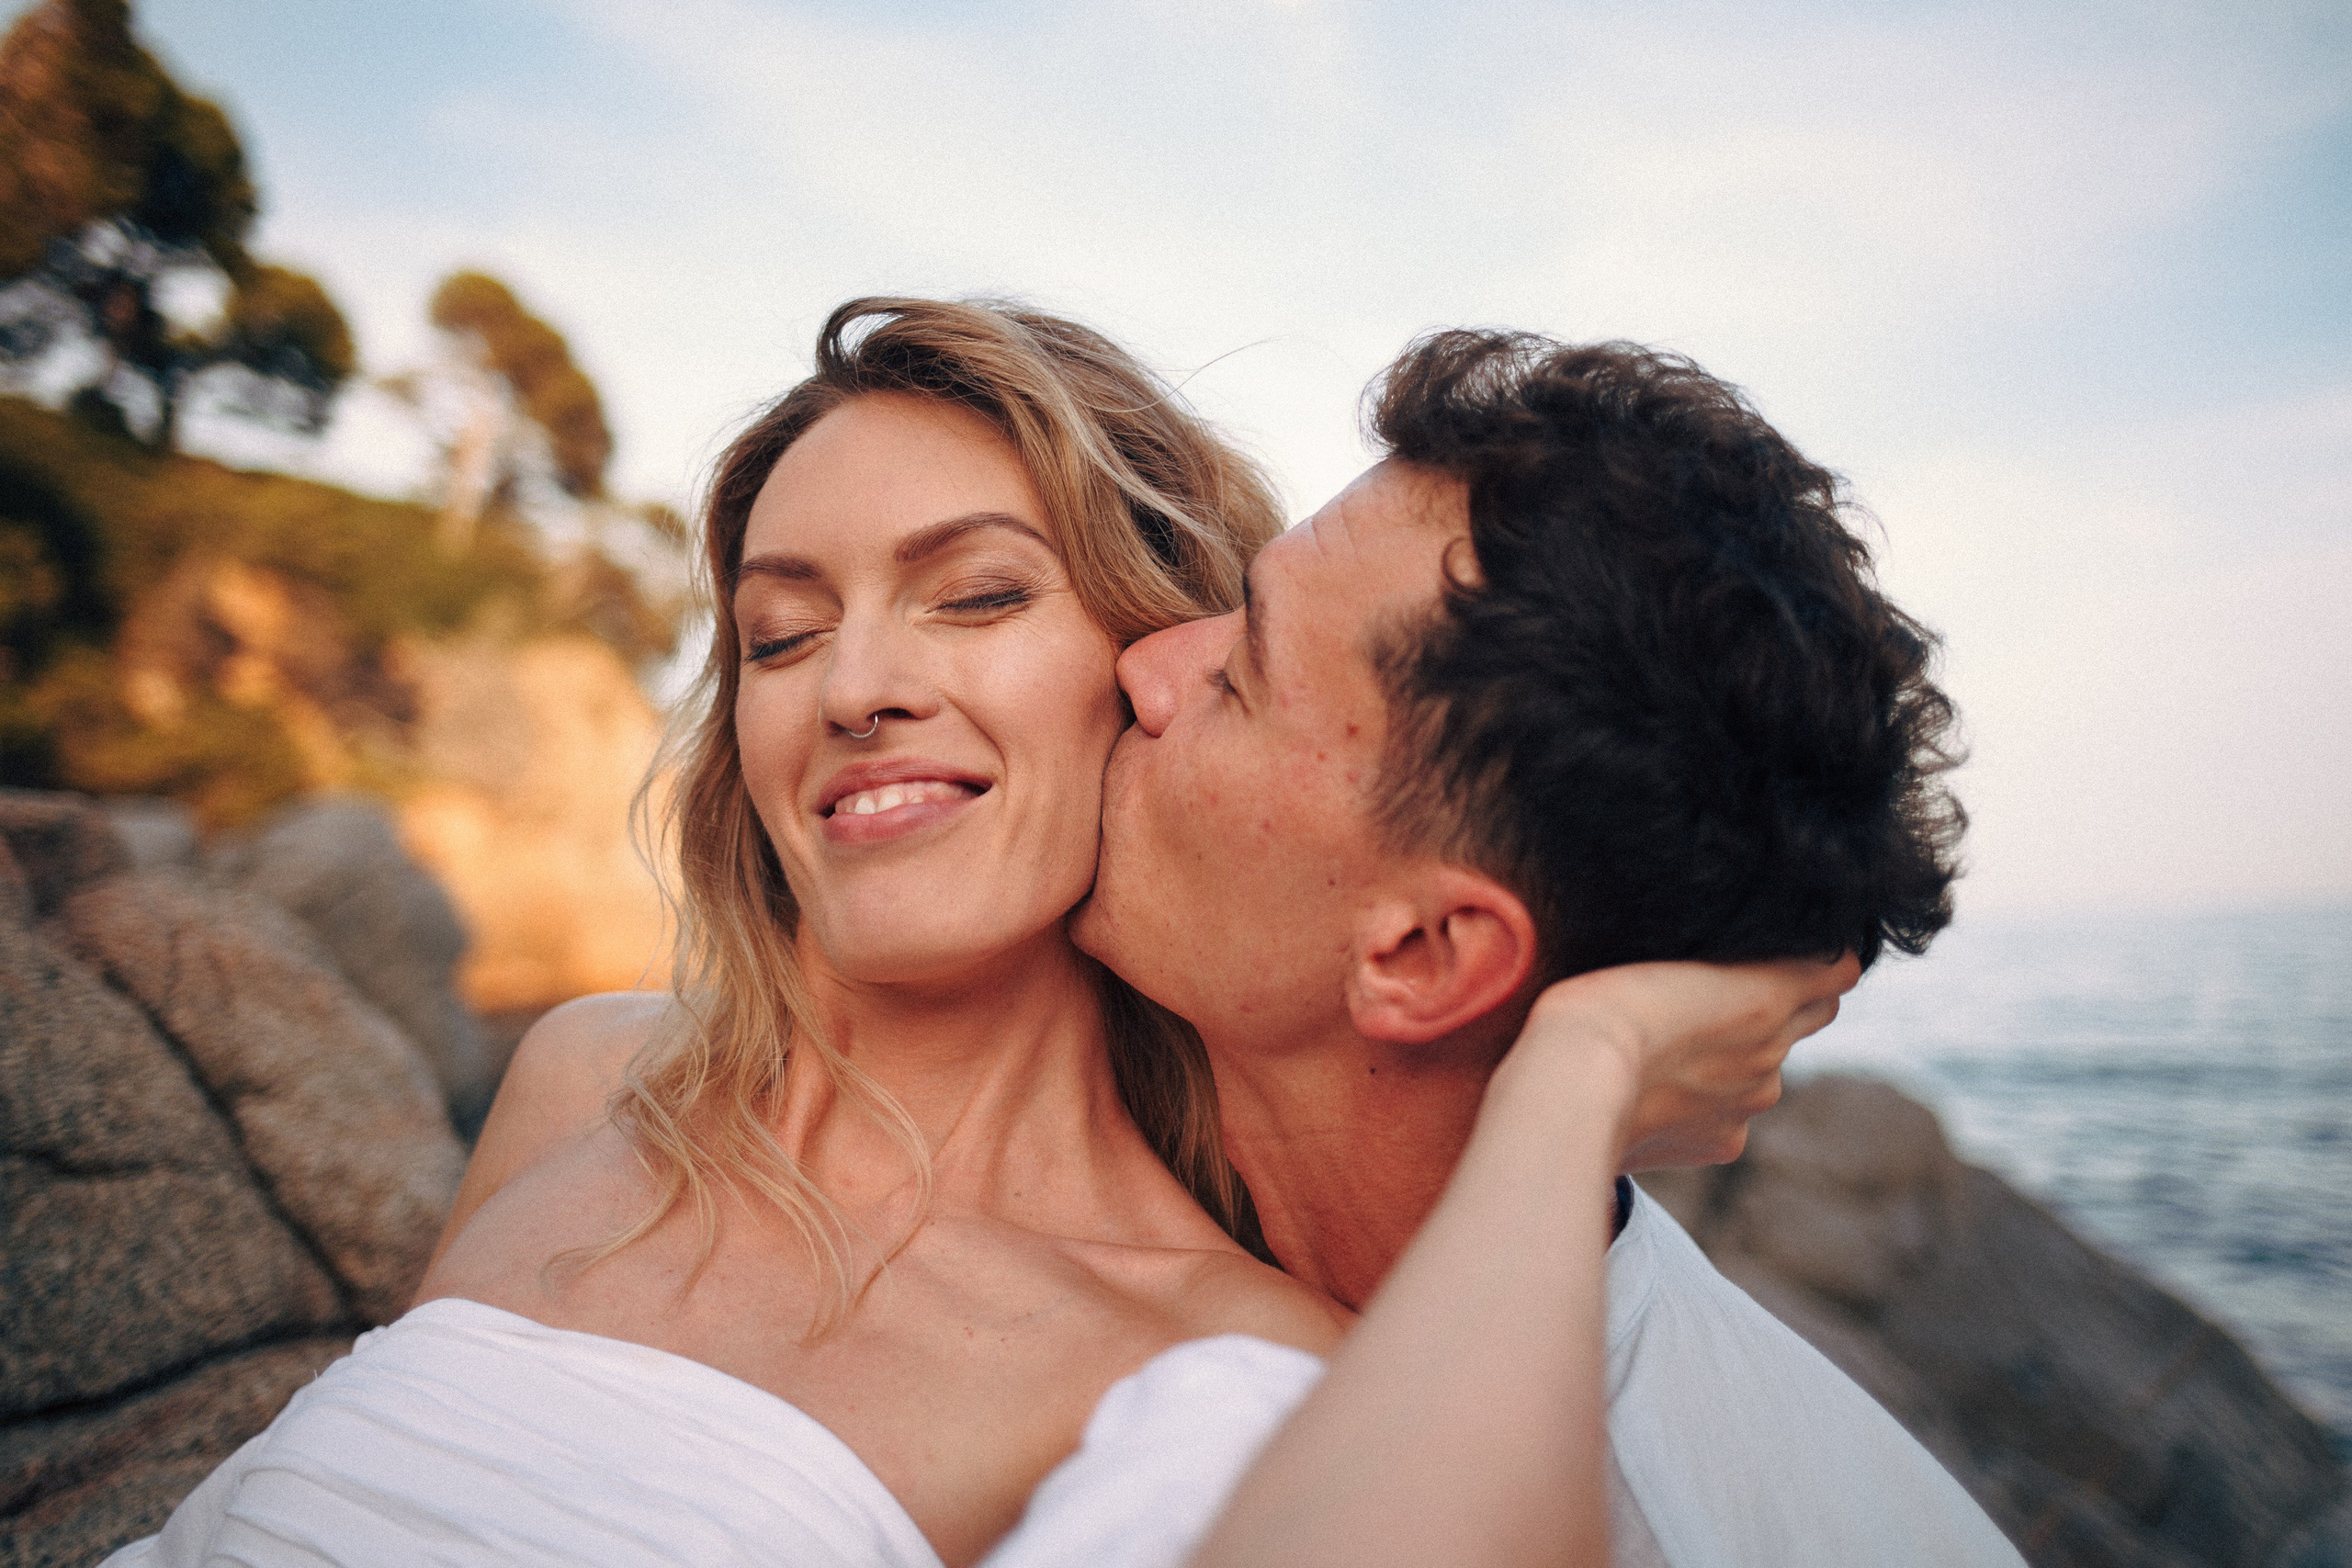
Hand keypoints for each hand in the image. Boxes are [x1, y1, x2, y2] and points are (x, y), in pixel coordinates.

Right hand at [1489, 955, 1859, 1171]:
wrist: (1574, 1085)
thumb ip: (1703, 961)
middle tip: (1720, 995)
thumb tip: (1734, 959)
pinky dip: (1700, 1109)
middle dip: (1780, 1007)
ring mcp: (1750, 1102)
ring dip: (1731, 1061)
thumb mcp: (1653, 950)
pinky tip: (1652, 1097)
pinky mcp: (1720, 1144)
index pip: (1833, 974)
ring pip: (1761, 1073)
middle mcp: (1774, 1050)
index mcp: (1769, 993)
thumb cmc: (1600, 1002)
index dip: (1814, 963)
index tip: (1787, 953)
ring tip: (1668, 1049)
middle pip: (1807, 1019)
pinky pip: (1725, 1121)